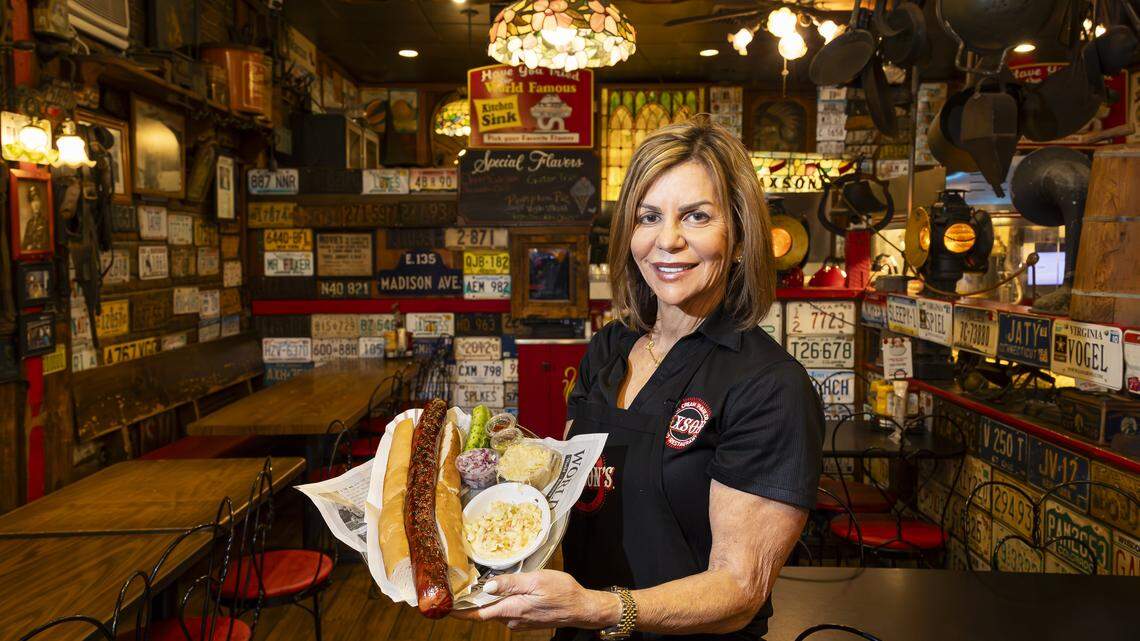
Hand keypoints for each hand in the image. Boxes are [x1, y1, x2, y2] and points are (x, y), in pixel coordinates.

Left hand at [451, 570, 618, 630]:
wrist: (581, 608)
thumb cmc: (562, 591)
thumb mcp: (535, 580)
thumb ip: (510, 584)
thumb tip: (487, 586)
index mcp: (512, 608)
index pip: (478, 614)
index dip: (460, 612)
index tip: (445, 608)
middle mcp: (512, 619)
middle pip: (485, 611)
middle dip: (473, 602)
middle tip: (461, 587)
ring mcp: (519, 622)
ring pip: (497, 610)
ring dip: (489, 600)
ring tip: (482, 585)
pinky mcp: (526, 620)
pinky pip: (508, 611)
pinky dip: (502, 602)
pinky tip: (507, 590)